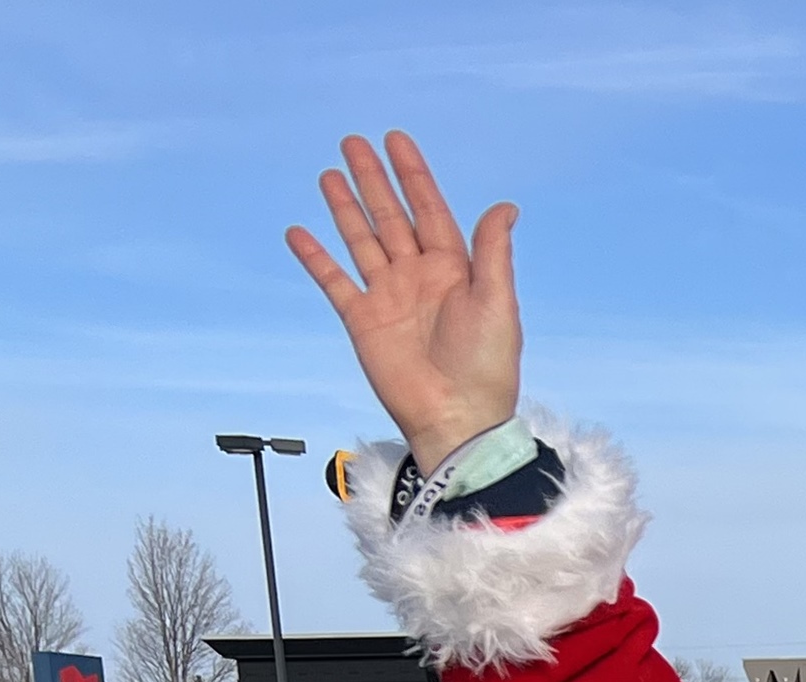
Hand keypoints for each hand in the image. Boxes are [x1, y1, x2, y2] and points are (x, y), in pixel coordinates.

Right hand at [286, 132, 520, 471]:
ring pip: (361, 239)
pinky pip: (333, 281)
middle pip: (391, 217)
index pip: (430, 211)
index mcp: (455, 270)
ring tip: (330, 173)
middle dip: (374, 180)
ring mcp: (388, 297)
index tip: (396, 141)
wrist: (456, 417)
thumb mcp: (498, 303)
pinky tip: (300, 232)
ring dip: (345, 208)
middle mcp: (419, 277)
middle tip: (354, 142)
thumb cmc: (486, 366)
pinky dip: (316, 258)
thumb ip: (494, 253)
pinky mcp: (362, 320)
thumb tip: (505, 207)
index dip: (414, 176)